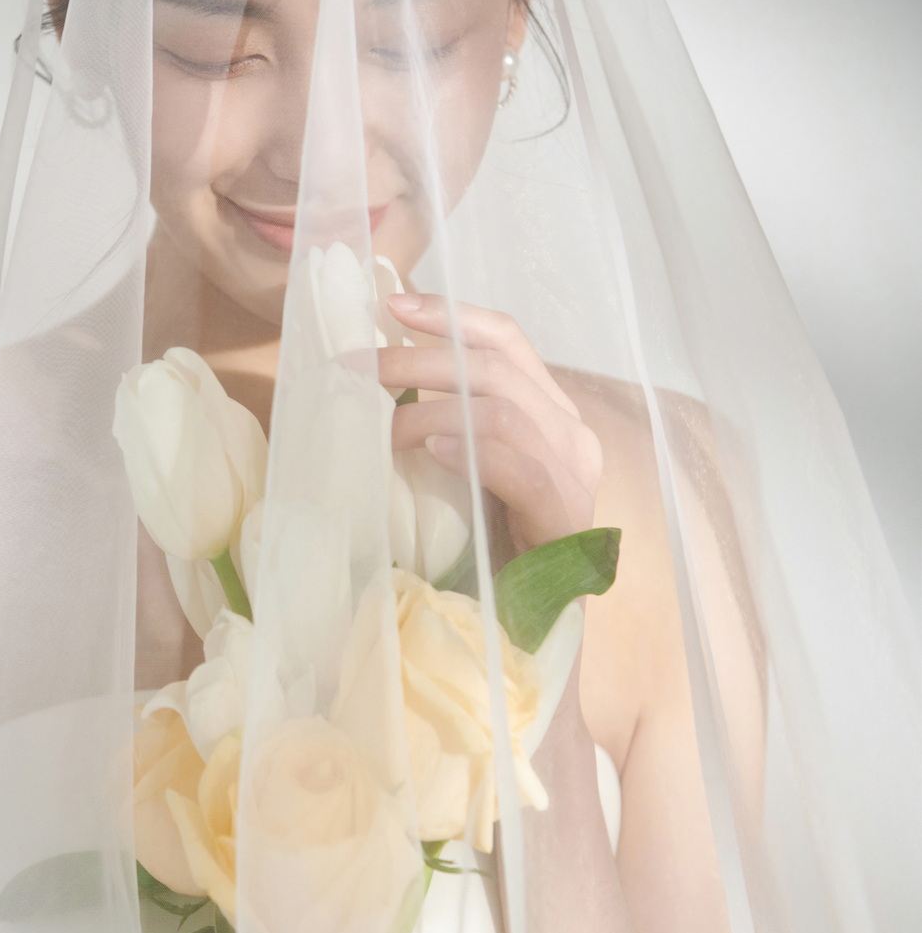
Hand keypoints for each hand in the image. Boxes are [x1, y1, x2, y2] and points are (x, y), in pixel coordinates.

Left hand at [379, 292, 602, 552]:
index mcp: (549, 412)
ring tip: (381, 422)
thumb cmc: (490, 546)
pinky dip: (471, 451)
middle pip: (495, 368)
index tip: (392, 306)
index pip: (507, 341)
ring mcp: (575, 474)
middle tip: (358, 369)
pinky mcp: (566, 517)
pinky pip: (520, 468)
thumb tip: (374, 382)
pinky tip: (432, 450)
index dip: (452, 316)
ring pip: (503, 411)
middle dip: (419, 360)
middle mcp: (570, 433)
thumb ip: (446, 424)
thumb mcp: (465, 469)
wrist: (529, 626)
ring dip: (431, 408)